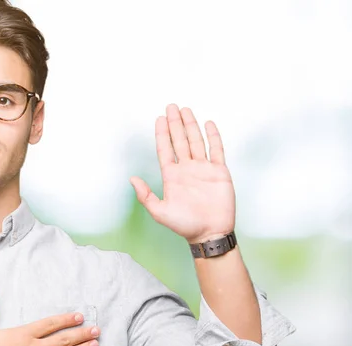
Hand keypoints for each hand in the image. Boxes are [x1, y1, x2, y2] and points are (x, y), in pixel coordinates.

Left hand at [130, 104, 235, 243]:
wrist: (210, 233)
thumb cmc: (184, 225)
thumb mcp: (160, 212)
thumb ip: (145, 195)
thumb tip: (131, 178)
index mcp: (172, 176)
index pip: (165, 149)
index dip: (162, 134)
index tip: (159, 118)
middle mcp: (187, 169)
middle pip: (180, 140)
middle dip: (175, 123)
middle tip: (171, 106)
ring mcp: (203, 169)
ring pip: (196, 141)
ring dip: (191, 125)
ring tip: (185, 109)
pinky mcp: (219, 172)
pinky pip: (216, 150)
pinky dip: (213, 136)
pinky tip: (208, 123)